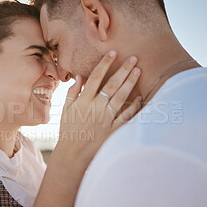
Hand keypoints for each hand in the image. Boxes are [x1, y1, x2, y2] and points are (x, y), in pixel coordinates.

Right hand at [55, 50, 141, 165]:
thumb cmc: (68, 130)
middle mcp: (96, 108)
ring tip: (138, 70)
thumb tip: (80, 76)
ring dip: (130, 83)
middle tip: (134, 58)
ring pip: (121, 97)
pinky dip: (133, 107)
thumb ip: (72, 92)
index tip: (113, 52)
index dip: (105, 64)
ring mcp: (106, 118)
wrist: (73, 154)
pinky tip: (140, 98)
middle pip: (112, 85)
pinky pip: (126, 116)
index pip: (95, 77)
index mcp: (83, 101)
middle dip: (123, 70)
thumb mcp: (66, 110)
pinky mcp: (113, 129)